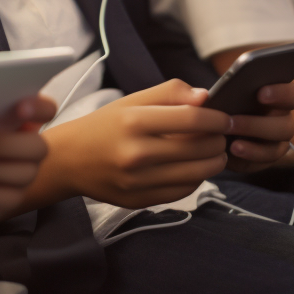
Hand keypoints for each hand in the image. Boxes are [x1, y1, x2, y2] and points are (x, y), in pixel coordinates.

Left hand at [0, 95, 56, 224]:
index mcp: (22, 118)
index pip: (46, 109)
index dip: (38, 108)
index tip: (19, 109)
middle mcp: (30, 147)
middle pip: (38, 146)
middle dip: (4, 144)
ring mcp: (25, 174)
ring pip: (24, 173)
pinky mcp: (12, 198)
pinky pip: (8, 197)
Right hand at [39, 80, 229, 208]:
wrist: (68, 161)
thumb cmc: (104, 126)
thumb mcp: (131, 101)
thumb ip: (170, 93)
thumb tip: (205, 97)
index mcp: (134, 122)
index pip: (193, 120)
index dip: (217, 119)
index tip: (225, 118)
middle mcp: (136, 153)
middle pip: (199, 149)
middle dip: (219, 141)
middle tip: (221, 136)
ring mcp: (138, 181)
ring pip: (197, 174)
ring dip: (214, 162)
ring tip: (215, 153)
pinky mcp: (140, 200)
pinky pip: (183, 191)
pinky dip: (196, 179)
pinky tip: (194, 168)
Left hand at [213, 82, 293, 173]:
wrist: (219, 129)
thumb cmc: (226, 104)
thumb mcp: (226, 95)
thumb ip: (227, 90)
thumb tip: (212, 92)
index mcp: (279, 98)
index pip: (293, 95)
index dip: (282, 94)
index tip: (261, 94)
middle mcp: (284, 120)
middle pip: (286, 125)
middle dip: (257, 124)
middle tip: (232, 121)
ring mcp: (279, 142)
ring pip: (277, 148)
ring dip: (254, 147)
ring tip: (233, 145)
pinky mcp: (268, 158)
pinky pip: (265, 162)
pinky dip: (248, 157)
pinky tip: (232, 152)